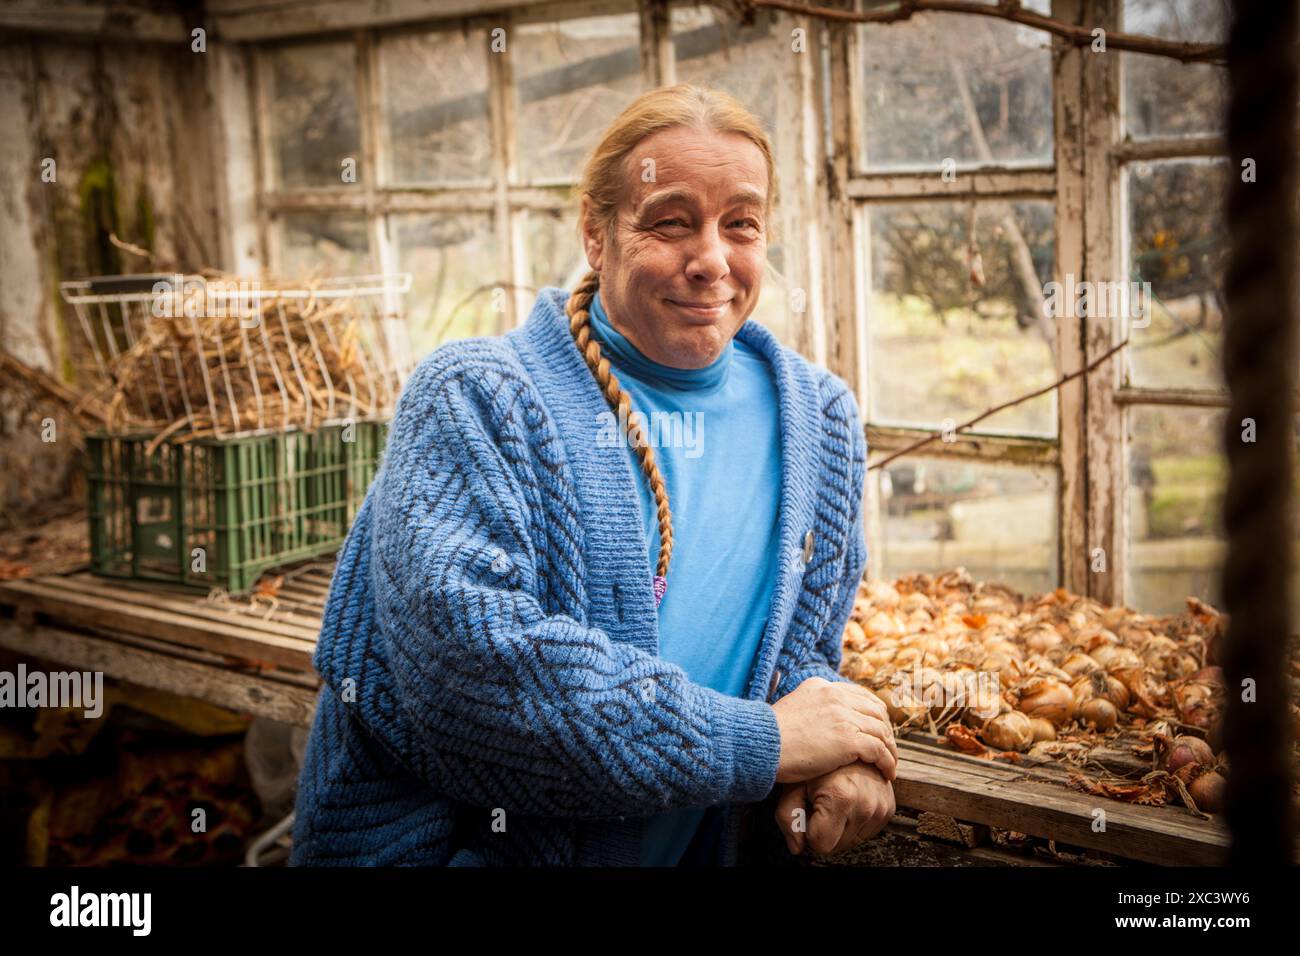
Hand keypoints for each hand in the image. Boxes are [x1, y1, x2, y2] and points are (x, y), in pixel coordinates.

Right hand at [771, 677, 897, 783]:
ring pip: (881, 730)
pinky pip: (879, 750)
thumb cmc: (768, 737)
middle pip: (875, 711)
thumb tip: (811, 721)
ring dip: (890, 749)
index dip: (874, 714)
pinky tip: (887, 773)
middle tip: (888, 749)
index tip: (877, 730)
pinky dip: (888, 762)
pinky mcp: (848, 738)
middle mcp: (835, 696)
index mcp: (821, 687)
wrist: (760, 746)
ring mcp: (843, 715)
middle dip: (885, 731)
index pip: (859, 695)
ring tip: (890, 765)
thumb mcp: (789, 709)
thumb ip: (807, 709)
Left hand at [774, 762, 895, 856]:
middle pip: (838, 846)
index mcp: (842, 797)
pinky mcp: (889, 807)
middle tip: (821, 804)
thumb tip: (796, 847)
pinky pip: (867, 832)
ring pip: (853, 840)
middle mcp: (866, 804)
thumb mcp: (794, 784)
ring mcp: (881, 806)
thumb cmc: (815, 763)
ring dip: (841, 827)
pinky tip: (848, 802)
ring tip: (835, 799)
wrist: (843, 742)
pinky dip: (855, 822)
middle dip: (826, 830)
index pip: (822, 844)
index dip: (810, 832)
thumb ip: (788, 817)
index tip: (808, 813)